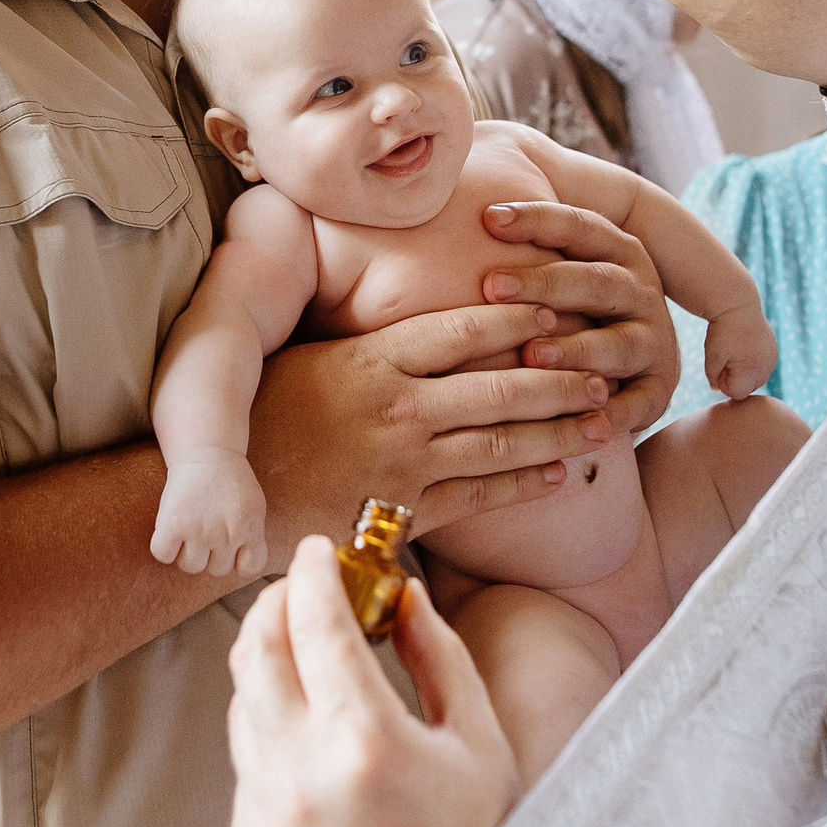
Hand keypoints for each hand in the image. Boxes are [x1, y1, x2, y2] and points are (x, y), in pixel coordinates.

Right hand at [153, 448, 270, 576]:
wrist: (207, 451)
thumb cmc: (230, 480)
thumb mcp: (254, 506)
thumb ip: (252, 534)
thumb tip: (241, 565)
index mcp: (250, 528)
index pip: (249, 568)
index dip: (239, 560)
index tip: (233, 546)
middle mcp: (227, 533)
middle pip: (216, 570)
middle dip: (211, 554)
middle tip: (206, 528)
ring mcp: (200, 529)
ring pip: (190, 566)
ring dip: (186, 552)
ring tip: (189, 528)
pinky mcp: (174, 523)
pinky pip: (163, 554)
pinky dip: (163, 547)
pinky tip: (170, 531)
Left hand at [228, 537, 517, 826]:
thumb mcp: (477, 744)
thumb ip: (439, 658)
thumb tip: (405, 594)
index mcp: (366, 740)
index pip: (315, 622)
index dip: (313, 572)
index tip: (319, 550)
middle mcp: (303, 772)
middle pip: (256, 648)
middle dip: (276, 601)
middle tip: (301, 587)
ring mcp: (267, 811)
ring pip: (243, 702)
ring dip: (270, 664)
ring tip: (309, 659)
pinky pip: (247, 762)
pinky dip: (273, 732)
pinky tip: (311, 738)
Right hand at [249, 302, 614, 559]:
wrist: (221, 497)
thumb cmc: (257, 422)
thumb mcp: (305, 363)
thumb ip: (365, 349)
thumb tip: (412, 323)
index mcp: (370, 360)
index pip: (460, 330)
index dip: (515, 320)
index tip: (555, 312)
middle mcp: (395, 408)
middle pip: (498, 386)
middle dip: (560, 379)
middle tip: (605, 370)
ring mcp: (401, 465)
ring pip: (499, 442)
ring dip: (558, 431)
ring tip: (602, 420)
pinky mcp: (402, 515)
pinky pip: (479, 499)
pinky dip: (525, 485)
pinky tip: (562, 477)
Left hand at [478, 201, 681, 433]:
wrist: (627, 369)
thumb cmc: (563, 309)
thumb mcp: (555, 269)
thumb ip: (520, 243)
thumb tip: (466, 208)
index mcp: (616, 251)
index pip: (579, 225)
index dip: (536, 219)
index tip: (488, 216)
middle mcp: (639, 291)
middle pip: (595, 281)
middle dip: (545, 282)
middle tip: (491, 285)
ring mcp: (652, 341)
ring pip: (617, 343)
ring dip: (576, 349)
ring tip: (531, 355)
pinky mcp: (657, 391)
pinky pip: (637, 404)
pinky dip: (611, 414)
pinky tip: (577, 419)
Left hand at [705, 305, 779, 401]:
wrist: (736, 304)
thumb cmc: (721, 332)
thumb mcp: (712, 357)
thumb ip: (713, 377)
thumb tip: (716, 388)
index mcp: (752, 372)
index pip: (736, 393)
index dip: (724, 382)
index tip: (720, 363)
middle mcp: (767, 368)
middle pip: (748, 387)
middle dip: (735, 377)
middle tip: (727, 354)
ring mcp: (772, 359)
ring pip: (755, 377)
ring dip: (744, 369)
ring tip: (735, 349)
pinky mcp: (773, 351)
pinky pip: (761, 365)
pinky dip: (752, 360)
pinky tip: (744, 345)